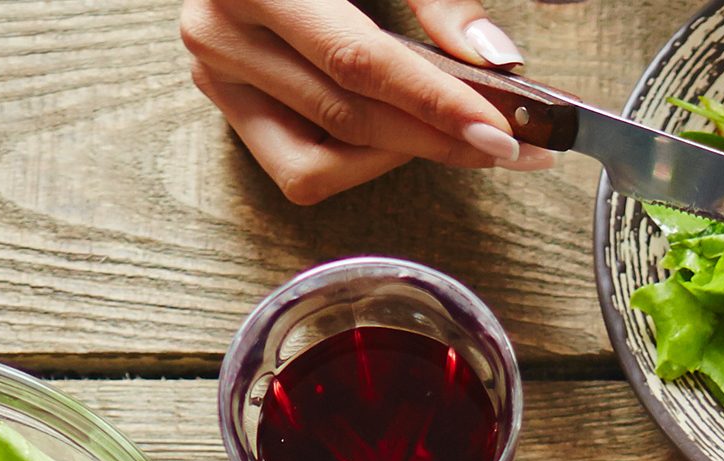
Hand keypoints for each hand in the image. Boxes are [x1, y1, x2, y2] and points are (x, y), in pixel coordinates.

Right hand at [181, 0, 551, 205]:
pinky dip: (353, 160)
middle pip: (347, 117)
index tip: (499, 132)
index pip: (358, 62)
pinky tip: (393, 131)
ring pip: (318, 160)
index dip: (434, 103)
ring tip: (448, 134)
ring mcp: (216, 73)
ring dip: (396, 157)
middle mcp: (223, 31)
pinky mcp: (225, 100)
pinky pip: (296, 166)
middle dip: (436, 140)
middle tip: (506, 148)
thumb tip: (494, 59)